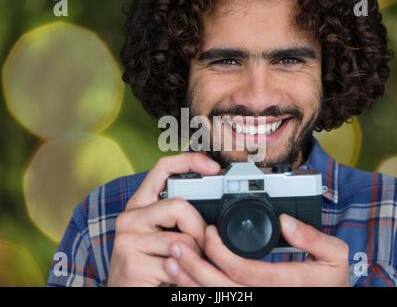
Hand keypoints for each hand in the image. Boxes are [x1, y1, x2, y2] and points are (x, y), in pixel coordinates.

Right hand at [107, 153, 220, 286]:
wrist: (125, 296)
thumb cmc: (149, 265)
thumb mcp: (162, 235)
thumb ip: (178, 218)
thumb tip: (213, 206)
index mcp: (140, 205)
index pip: (162, 168)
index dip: (189, 161)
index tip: (213, 167)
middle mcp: (130, 217)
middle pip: (179, 205)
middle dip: (199, 229)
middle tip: (200, 247)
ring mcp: (127, 239)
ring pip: (182, 238)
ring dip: (193, 256)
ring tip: (183, 264)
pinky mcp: (131, 262)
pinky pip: (176, 262)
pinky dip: (184, 273)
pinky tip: (172, 277)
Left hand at [164, 214, 350, 286]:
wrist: (328, 301)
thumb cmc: (330, 284)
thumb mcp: (334, 257)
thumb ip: (313, 238)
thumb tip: (286, 221)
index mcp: (283, 283)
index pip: (242, 270)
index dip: (219, 251)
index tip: (208, 231)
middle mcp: (264, 297)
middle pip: (220, 287)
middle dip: (193, 266)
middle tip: (175, 245)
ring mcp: (254, 304)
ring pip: (214, 299)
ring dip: (188, 282)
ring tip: (170, 261)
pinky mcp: (247, 304)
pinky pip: (217, 303)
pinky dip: (195, 293)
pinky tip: (181, 281)